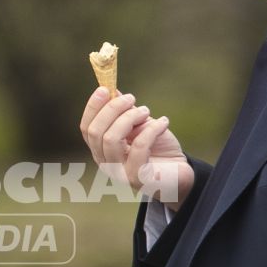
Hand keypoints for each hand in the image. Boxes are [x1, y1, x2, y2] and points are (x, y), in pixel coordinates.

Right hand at [79, 88, 194, 207]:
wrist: (180, 173)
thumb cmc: (158, 148)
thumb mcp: (140, 125)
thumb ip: (125, 112)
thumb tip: (112, 91)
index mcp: (102, 150)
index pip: (86, 128)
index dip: (93, 107)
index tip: (104, 89)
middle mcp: (106, 164)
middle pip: (96, 132)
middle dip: (112, 109)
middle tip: (131, 97)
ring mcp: (120, 174)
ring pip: (111, 139)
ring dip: (130, 118)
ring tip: (147, 111)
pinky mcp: (139, 178)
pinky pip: (139, 147)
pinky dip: (151, 129)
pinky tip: (164, 122)